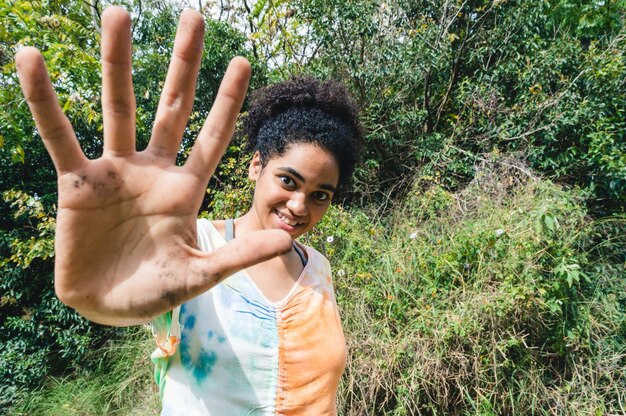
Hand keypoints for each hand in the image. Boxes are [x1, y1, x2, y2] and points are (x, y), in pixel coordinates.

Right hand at [15, 7, 290, 325]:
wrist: (105, 308)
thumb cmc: (154, 292)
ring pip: (118, 108)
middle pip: (171, 107)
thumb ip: (238, 255)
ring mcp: (115, 172)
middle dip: (184, 65)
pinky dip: (44, 101)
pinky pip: (59, 136)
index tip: (244, 62)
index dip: (227, 101)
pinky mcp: (77, 183)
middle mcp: (153, 171)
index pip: (212, 137)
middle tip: (194, 17)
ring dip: (117, 63)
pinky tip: (30, 60)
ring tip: (119, 14)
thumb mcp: (198, 275)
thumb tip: (286, 239)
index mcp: (185, 189)